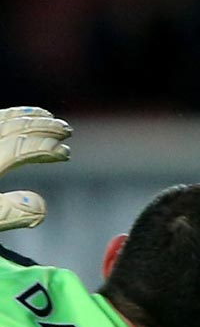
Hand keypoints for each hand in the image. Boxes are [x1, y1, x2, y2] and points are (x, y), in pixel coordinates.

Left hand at [0, 106, 70, 231]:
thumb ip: (11, 211)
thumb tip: (42, 206)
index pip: (24, 147)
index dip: (48, 148)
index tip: (66, 153)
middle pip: (15, 128)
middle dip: (44, 126)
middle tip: (66, 129)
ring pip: (1, 119)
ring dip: (25, 116)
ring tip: (45, 116)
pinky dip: (6, 116)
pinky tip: (12, 119)